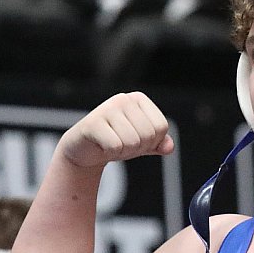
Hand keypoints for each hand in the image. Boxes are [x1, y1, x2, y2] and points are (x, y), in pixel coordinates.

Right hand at [59, 92, 173, 168]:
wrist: (84, 150)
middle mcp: (123, 99)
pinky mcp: (92, 123)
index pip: (161, 127)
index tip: (136, 139)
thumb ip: (159, 144)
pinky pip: (115, 146)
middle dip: (137, 148)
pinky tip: (102, 146)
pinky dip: (111, 153)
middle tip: (122, 143)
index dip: (152, 142)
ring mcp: (106, 108)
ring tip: (112, 144)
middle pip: (148, 135)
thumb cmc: (116, 142)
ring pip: (133, 142)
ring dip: (123, 151)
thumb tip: (169, 147)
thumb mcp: (142, 143)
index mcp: (138, 99)